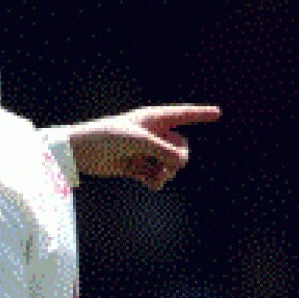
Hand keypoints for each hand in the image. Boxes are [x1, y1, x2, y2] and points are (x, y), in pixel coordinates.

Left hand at [69, 105, 220, 190]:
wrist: (80, 152)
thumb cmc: (107, 137)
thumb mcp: (139, 140)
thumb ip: (164, 150)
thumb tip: (180, 163)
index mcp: (153, 118)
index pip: (182, 114)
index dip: (201, 114)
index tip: (218, 113)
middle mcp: (150, 134)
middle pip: (181, 147)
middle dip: (179, 159)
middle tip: (171, 166)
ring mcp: (143, 151)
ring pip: (169, 164)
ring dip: (167, 172)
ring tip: (156, 177)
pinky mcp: (134, 167)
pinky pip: (155, 175)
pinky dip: (156, 180)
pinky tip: (151, 184)